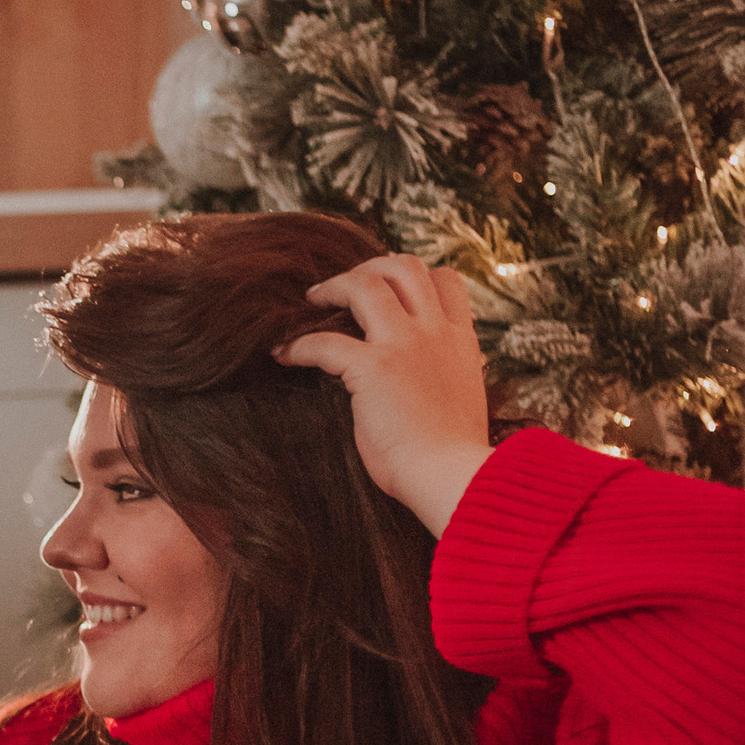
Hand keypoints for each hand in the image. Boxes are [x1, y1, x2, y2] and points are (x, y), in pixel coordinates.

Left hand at [271, 252, 494, 536]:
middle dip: (369, 267)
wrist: (453, 477)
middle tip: (342, 289)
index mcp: (460, 342)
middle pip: (405, 266)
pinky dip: (299, 344)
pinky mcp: (374, 367)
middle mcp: (435, 333)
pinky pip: (325, 341)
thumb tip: (420, 379)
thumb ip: (442, 376)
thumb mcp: (460, 401)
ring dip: (332, 288)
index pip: (446, 281)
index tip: (388, 290)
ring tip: (310, 303)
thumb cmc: (452, 458)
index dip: (414, 276)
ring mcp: (406, 345)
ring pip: (366, 284)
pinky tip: (284, 354)